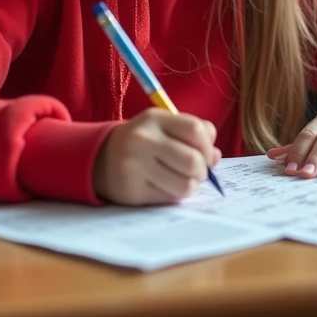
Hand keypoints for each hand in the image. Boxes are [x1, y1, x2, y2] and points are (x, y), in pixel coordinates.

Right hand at [93, 108, 221, 204]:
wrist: (100, 157)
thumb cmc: (144, 141)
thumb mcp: (164, 126)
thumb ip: (193, 132)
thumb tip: (215, 156)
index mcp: (154, 119)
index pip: (195, 130)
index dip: (208, 146)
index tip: (209, 155)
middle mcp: (143, 140)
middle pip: (192, 161)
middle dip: (203, 171)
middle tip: (198, 172)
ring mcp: (135, 166)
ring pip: (184, 185)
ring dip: (191, 186)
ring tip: (183, 180)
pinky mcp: (133, 191)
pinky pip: (169, 198)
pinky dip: (175, 195)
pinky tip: (166, 186)